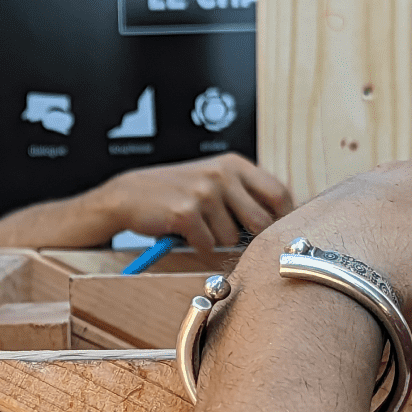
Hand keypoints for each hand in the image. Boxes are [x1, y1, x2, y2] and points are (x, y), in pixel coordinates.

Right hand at [101, 155, 292, 258]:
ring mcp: (204, 192)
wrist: (129, 194)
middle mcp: (222, 174)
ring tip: (198, 226)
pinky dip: (197, 247)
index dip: (282, 218)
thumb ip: (245, 193)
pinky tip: (185, 233)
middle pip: (261, 221)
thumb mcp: (213, 179)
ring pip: (232, 239)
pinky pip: (207, 245)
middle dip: (250, 238)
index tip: (278, 232)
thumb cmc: (175, 190)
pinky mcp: (187, 212)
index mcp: (234, 164)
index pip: (279, 193)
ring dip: (216, 241)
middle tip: (233, 237)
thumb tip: (281, 220)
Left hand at [235, 161, 411, 360]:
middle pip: (398, 230)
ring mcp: (310, 223)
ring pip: (350, 254)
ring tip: (384, 330)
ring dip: (365, 288)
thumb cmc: (410, 276)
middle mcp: (357, 191)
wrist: (311, 299)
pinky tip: (339, 337)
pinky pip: (308, 284)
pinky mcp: (274, 264)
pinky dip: (325, 309)